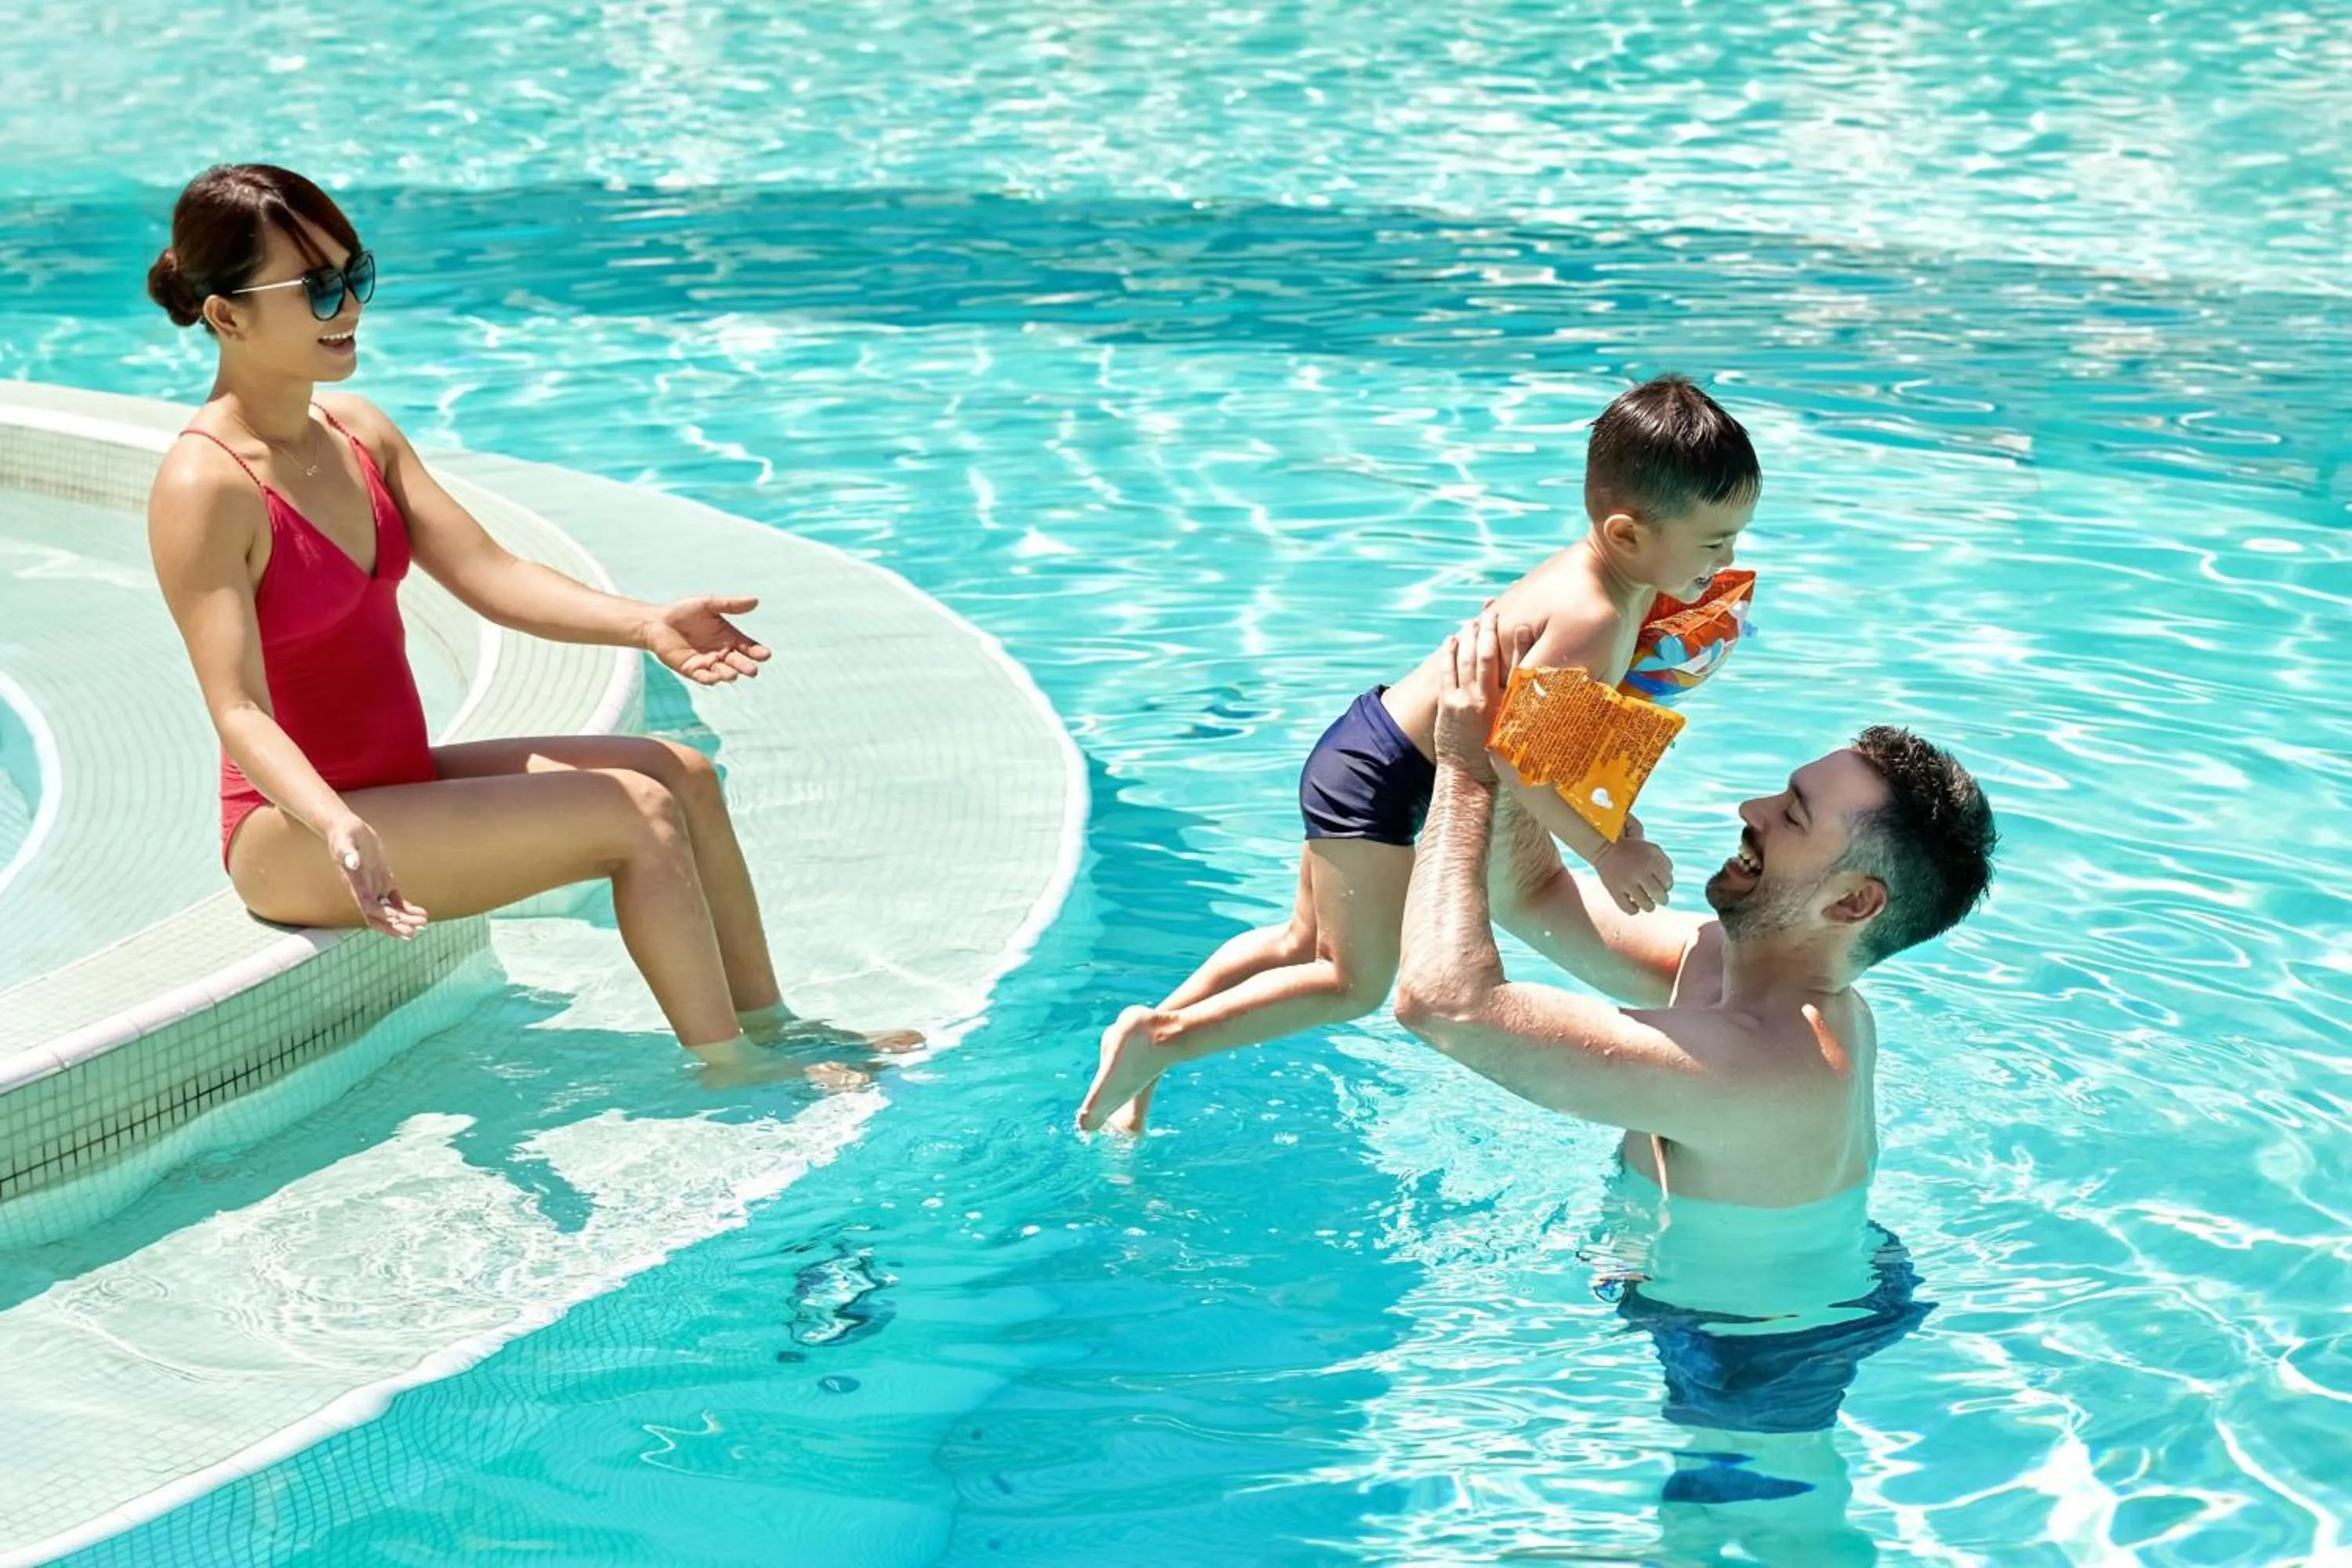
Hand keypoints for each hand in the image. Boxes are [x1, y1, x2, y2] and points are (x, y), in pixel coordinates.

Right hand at [324, 815, 427, 939]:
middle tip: (417, 930)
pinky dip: (406, 908)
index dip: (386, 919)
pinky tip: (421, 912)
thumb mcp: (344, 842)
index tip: (401, 923)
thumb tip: (353, 862)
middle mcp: (365, 890)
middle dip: (397, 925)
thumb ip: (348, 854)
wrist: (345, 827)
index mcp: (356, 886)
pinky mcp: (383, 878)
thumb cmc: (343, 834)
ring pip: (390, 910)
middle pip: (380, 917)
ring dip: (405, 919)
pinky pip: (394, 899)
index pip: (370, 910)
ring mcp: (374, 885)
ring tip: (424, 923)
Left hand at [642, 595, 771, 684]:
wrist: (657, 622)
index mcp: (730, 637)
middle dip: (745, 667)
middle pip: (738, 662)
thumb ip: (730, 604)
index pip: (748, 647)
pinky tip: (714, 678)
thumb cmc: (684, 611)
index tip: (765, 655)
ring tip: (733, 675)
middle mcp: (722, 652)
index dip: (757, 652)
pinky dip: (709, 678)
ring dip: (728, 674)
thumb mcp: (707, 604)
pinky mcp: (692, 670)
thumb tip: (755, 601)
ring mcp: (708, 663)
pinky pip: (703, 677)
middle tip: (752, 670)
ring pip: (723, 672)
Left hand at [1434, 611, 1532, 780]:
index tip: (1521, 623)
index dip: (1519, 642)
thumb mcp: (1513, 728)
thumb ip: (1519, 705)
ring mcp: (1465, 700)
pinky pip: (1447, 670)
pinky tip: (1451, 639)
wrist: (1469, 776)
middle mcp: (1488, 698)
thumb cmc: (1494, 755)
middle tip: (1490, 611)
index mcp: (1508, 704)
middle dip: (1488, 629)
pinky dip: (1448, 652)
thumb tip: (1531, 686)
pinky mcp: (1447, 704)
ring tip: (1471, 621)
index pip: (1516, 665)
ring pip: (1465, 658)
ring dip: (1467, 635)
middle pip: (1488, 654)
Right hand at [1594, 832, 1673, 913]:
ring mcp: (1626, 882)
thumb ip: (1666, 863)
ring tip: (1647, 902)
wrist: (1605, 847)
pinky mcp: (1614, 890)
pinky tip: (1633, 903)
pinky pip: (1630, 910)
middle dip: (1663, 899)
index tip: (1661, 885)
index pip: (1668, 883)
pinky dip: (1634, 910)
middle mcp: (1639, 871)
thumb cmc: (1633, 850)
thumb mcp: (1651, 849)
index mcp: (1650, 860)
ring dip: (1650, 906)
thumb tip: (1669, 884)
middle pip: (1660, 896)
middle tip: (1659, 898)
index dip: (1667, 886)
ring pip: (1647, 906)